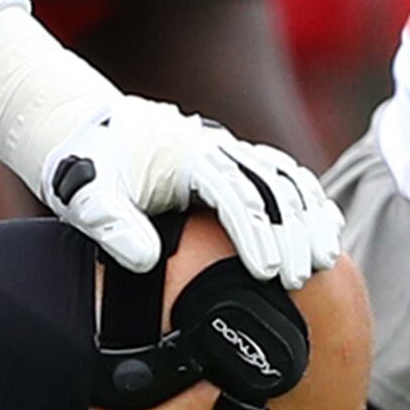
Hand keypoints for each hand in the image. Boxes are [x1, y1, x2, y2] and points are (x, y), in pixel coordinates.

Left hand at [0, 0, 342, 288]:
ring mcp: (229, 149)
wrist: (81, 129)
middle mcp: (216, 145)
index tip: (270, 275)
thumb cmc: (85, 167)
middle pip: (272, 187)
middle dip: (293, 233)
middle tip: (302, 280)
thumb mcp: (89, 199)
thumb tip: (144, 261)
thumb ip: (114, 227)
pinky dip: (309, 201)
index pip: (236, 195)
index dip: (257, 236)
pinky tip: (328, 229)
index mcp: (187, 154)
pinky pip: (282, 176)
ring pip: (286, 178)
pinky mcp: (232, 160)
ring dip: (310, 218)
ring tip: (325, 262)